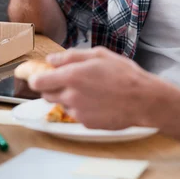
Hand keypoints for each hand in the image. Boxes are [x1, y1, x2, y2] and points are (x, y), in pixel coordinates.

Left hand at [29, 47, 162, 129]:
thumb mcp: (99, 55)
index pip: (38, 82)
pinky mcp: (86, 123)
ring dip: (67, 97)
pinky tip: (97, 101)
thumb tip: (51, 60)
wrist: (143, 101)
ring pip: (61, 104)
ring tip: (88, 90)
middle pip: (45, 94)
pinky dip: (80, 108)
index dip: (36, 78)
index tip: (41, 75)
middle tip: (68, 80)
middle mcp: (71, 96)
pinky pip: (75, 114)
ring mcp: (78, 112)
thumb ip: (71, 57)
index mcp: (72, 76)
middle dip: (51, 87)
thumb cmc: (124, 74)